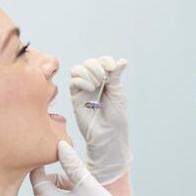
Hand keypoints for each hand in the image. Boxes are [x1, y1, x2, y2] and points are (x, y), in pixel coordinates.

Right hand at [70, 57, 131, 184]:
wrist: (108, 135)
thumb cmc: (116, 119)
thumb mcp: (118, 94)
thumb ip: (116, 76)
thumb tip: (122, 61)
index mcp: (106, 81)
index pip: (101, 62)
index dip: (105, 60)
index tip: (111, 68)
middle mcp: (93, 84)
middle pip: (88, 63)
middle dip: (96, 66)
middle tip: (103, 78)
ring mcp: (83, 90)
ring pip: (77, 69)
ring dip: (87, 72)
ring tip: (96, 84)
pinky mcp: (75, 98)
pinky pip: (73, 82)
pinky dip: (81, 80)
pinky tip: (89, 89)